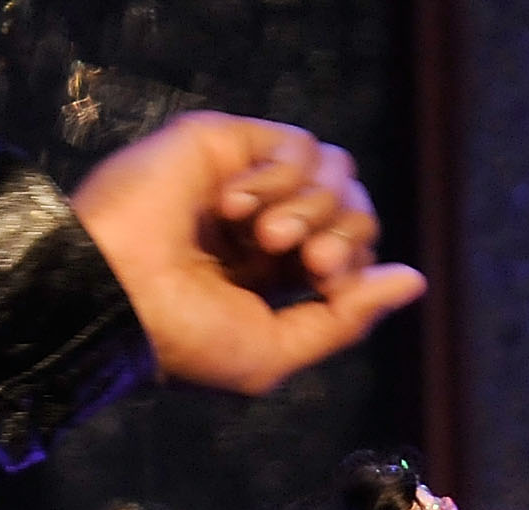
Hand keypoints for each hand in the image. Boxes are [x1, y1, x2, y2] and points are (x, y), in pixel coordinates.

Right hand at [71, 112, 425, 394]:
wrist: (113, 297)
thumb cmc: (183, 338)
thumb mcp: (277, 347)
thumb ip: (348, 316)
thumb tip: (415, 279)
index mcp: (274, 275)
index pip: (354, 251)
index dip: (354, 263)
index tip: (320, 282)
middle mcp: (264, 224)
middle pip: (354, 206)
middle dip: (343, 233)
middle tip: (306, 261)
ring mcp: (245, 181)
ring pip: (335, 169)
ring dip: (312, 205)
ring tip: (265, 236)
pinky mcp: (224, 143)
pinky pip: (298, 143)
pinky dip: (281, 175)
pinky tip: (236, 206)